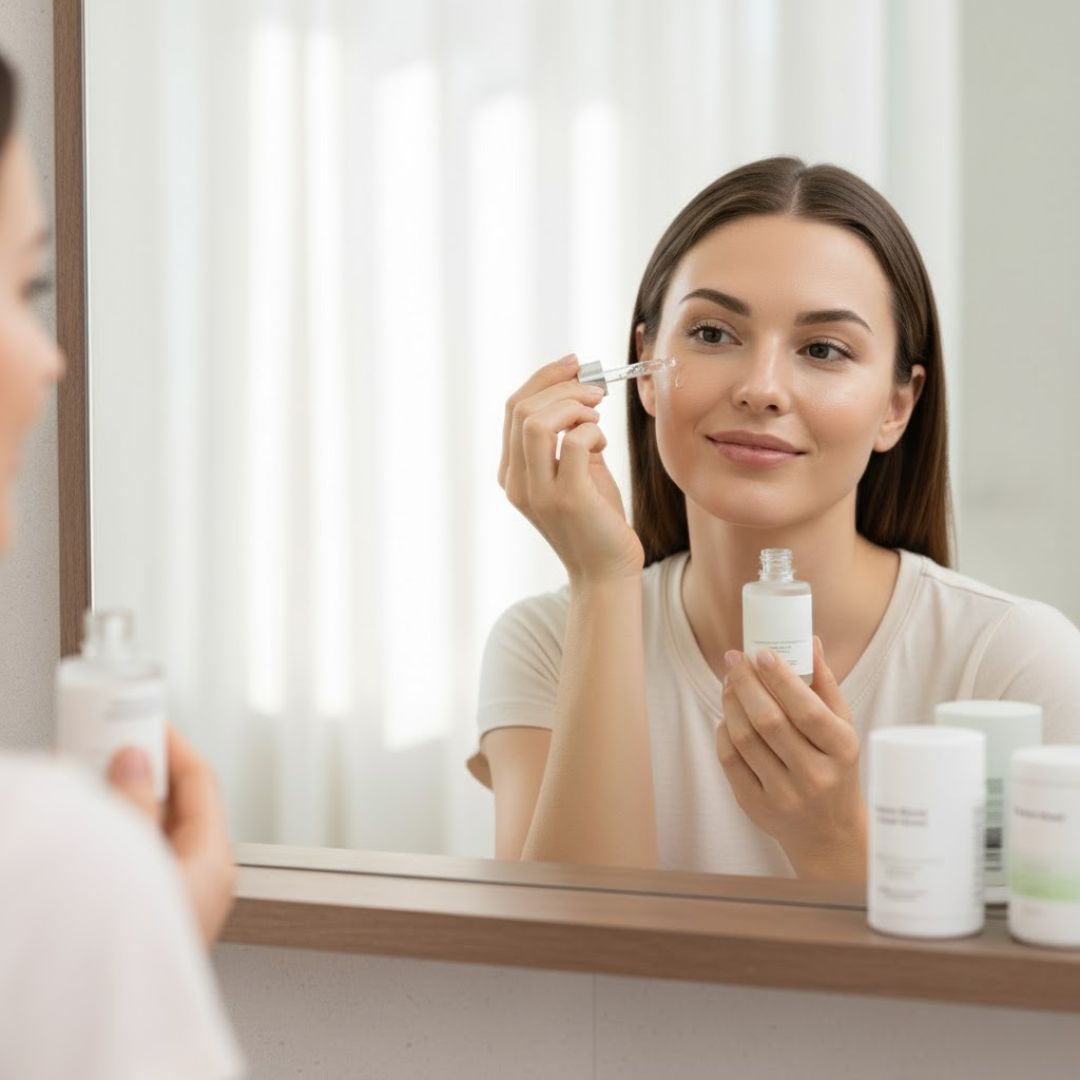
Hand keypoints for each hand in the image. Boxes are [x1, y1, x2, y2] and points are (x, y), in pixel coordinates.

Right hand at [108, 726, 235, 945]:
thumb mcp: (132, 860)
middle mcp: (204, 877)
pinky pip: (141, 858)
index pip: (201, 780)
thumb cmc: (135, 950)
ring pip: (155, 830)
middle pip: (178, 803)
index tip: (146, 719)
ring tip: (91, 778)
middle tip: (108, 744)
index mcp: (212, 860)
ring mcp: (180, 899)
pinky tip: (89, 824)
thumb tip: (135, 760)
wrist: (109, 1029)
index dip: (173, 744)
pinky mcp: (156, 914)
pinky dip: (117, 834)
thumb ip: (133, 806)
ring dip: (124, 802)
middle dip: (141, 771)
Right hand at [499, 353, 643, 584]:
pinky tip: (602, 443)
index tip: (574, 364)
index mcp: (512, 473)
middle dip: (563, 387)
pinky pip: (573, 444)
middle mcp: (517, 482)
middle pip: (522, 409)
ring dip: (573, 406)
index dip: (544, 378)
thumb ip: (569, 436)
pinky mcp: (567, 499)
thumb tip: (578, 390)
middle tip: (595, 392)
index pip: (513, 408)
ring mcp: (538, 492)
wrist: (606, 571)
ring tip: (596, 417)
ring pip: (537, 422)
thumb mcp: (576, 471)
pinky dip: (591, 431)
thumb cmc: (595, 519)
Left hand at [715, 637, 865, 880]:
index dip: (781, 679)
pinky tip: (728, 715)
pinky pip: (730, 760)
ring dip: (730, 703)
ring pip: (744, 739)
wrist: (829, 833)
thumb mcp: (842, 728)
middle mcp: (814, 775)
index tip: (761, 652)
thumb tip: (811, 640)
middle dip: (746, 683)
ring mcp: (783, 795)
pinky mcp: (756, 806)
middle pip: (768, 721)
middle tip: (733, 658)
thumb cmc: (835, 767)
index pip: (806, 710)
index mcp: (841, 751)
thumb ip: (825, 685)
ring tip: (728, 681)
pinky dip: (724, 731)